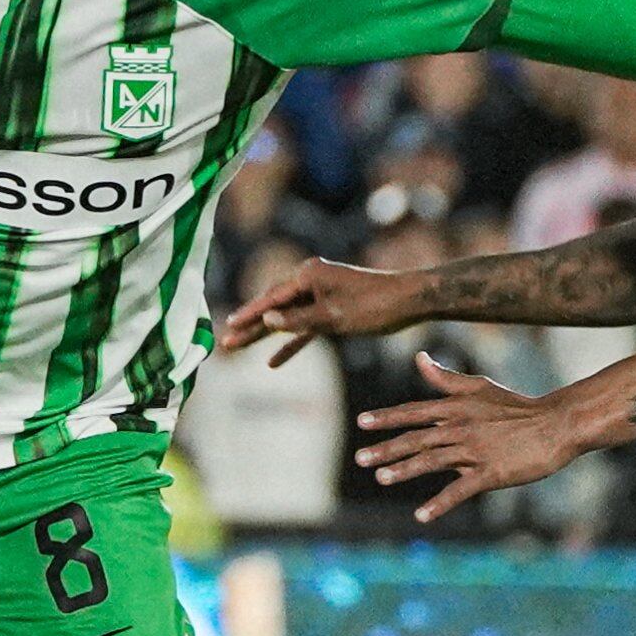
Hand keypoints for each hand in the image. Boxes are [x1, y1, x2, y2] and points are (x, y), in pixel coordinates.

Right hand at [219, 256, 423, 364]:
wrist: (409, 301)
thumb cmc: (374, 306)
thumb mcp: (334, 317)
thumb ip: (298, 320)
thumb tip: (266, 319)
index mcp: (308, 275)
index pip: (271, 298)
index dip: (249, 314)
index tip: (227, 326)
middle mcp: (310, 280)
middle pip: (272, 306)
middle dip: (250, 326)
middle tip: (225, 341)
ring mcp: (319, 294)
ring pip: (286, 317)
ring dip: (265, 335)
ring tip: (240, 348)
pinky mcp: (329, 308)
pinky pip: (304, 327)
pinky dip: (291, 342)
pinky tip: (274, 361)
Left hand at [354, 351, 577, 522]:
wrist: (556, 424)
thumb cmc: (517, 406)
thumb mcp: (479, 387)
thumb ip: (445, 378)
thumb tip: (419, 358)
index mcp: (456, 408)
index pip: (414, 412)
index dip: (387, 417)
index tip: (361, 422)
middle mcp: (461, 427)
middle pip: (416, 438)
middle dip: (386, 448)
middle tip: (359, 458)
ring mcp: (476, 450)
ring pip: (432, 461)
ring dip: (404, 470)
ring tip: (381, 478)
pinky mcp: (491, 473)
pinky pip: (459, 490)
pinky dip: (439, 503)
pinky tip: (421, 515)